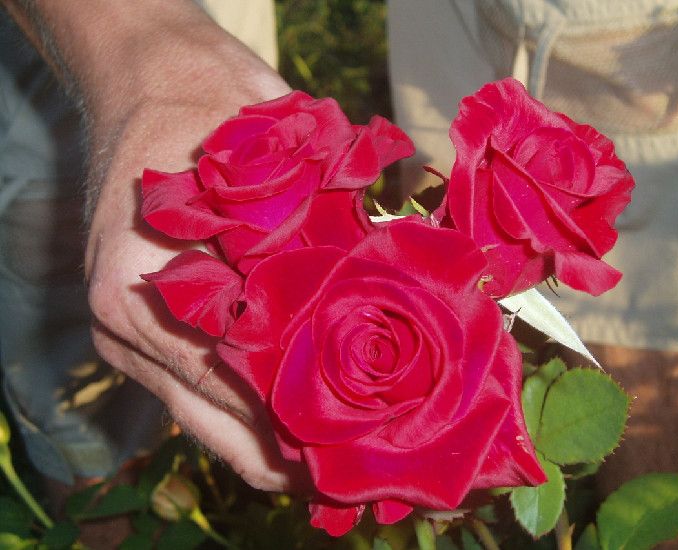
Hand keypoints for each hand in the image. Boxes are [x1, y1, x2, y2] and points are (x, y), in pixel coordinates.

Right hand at [2, 0, 309, 491]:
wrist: (158, 79)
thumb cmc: (205, 115)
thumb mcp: (262, 170)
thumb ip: (303, 246)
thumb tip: (372, 312)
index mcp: (141, 295)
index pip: (224, 391)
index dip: (289, 431)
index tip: (345, 461)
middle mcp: (134, 326)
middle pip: (218, 421)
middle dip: (288, 450)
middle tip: (356, 469)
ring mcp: (142, 331)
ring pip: (215, 413)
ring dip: (276, 431)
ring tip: (343, 450)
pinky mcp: (160, 324)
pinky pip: (213, 384)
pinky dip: (260, 400)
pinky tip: (311, 406)